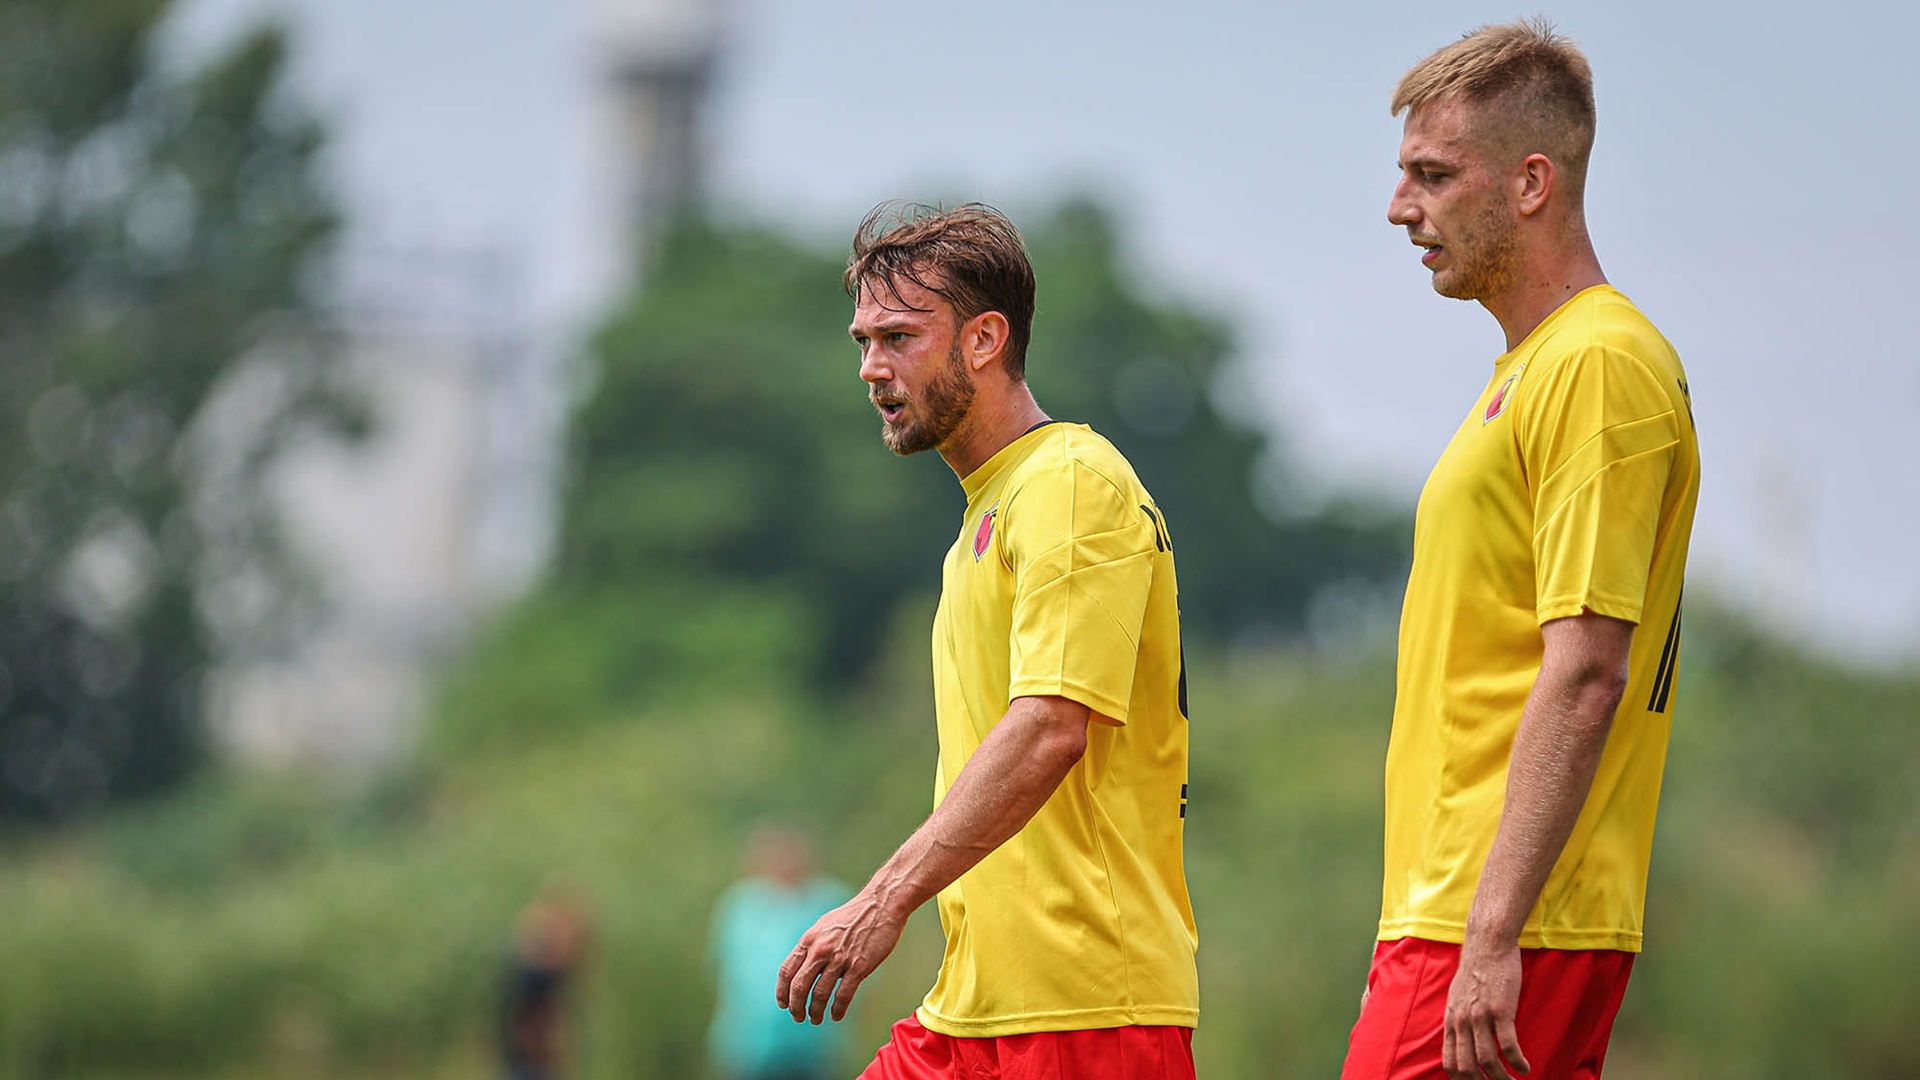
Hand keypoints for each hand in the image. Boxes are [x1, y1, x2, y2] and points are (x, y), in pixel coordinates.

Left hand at [776, 890, 906, 1023]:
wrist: (881, 904)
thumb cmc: (854, 915)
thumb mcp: (824, 926)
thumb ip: (813, 945)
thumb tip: (804, 966)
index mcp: (809, 939)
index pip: (787, 971)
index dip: (782, 992)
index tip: (784, 1004)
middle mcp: (820, 950)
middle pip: (799, 987)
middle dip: (796, 1007)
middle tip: (798, 1017)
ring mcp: (839, 959)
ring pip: (820, 994)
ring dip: (815, 1012)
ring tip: (816, 1019)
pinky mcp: (858, 966)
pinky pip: (843, 995)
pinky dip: (837, 1009)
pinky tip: (836, 1016)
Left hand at [1442, 942, 1529, 1078]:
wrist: (1487, 945)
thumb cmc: (1475, 971)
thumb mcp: (1457, 998)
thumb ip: (1458, 1020)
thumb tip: (1461, 1040)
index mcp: (1451, 1021)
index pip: (1450, 1062)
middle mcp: (1462, 1022)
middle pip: (1466, 1067)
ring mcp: (1480, 1017)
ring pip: (1488, 1061)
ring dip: (1503, 1078)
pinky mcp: (1501, 1010)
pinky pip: (1508, 1045)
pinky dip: (1517, 1062)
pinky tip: (1525, 1067)